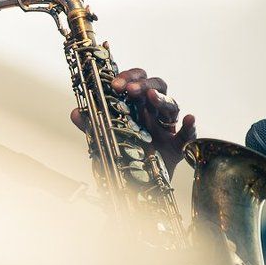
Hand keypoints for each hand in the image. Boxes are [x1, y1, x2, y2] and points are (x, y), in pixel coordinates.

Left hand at [70, 68, 195, 178]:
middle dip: (143, 84)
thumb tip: (75, 113)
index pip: (135, 82)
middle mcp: (152, 113)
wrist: (132, 187)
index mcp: (134, 106)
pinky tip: (190, 118)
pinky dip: (190, 125)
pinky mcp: (177, 147)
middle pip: (155, 86)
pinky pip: (188, 134)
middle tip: (129, 89)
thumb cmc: (120, 157)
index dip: (127, 77)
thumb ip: (90, 125)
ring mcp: (166, 128)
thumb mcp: (102, 139)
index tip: (115, 83)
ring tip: (150, 96)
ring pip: (171, 105)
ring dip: (161, 98)